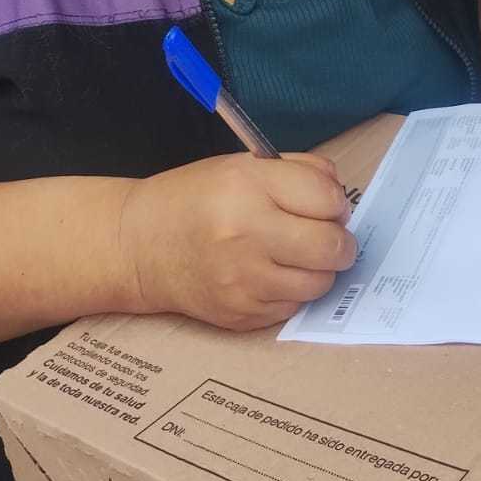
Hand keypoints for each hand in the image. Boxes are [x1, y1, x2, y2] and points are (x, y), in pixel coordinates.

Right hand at [120, 152, 355, 330]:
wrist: (139, 245)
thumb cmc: (195, 199)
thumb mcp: (241, 166)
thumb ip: (297, 173)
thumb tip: (341, 201)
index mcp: (246, 187)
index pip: (327, 199)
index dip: (335, 202)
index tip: (328, 206)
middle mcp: (245, 234)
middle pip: (332, 247)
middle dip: (340, 241)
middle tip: (327, 235)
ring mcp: (243, 280)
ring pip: (320, 283)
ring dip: (319, 269)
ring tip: (297, 254)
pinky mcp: (241, 314)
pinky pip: (294, 306)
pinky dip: (291, 290)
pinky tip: (269, 273)